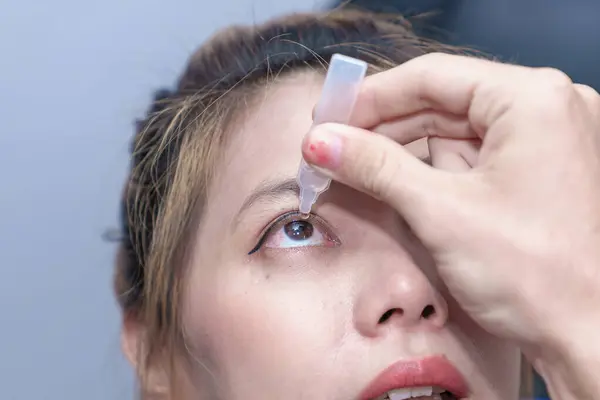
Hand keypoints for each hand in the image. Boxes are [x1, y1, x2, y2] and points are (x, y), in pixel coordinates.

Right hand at [302, 53, 599, 397]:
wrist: (590, 339)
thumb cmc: (540, 279)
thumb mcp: (441, 213)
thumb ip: (376, 167)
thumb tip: (323, 140)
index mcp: (533, 100)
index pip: (432, 77)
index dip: (370, 97)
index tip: (328, 115)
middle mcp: (546, 109)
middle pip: (441, 101)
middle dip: (382, 128)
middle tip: (332, 146)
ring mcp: (544, 140)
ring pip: (452, 131)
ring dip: (401, 151)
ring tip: (353, 168)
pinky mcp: (536, 170)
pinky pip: (470, 156)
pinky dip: (429, 170)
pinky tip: (393, 183)